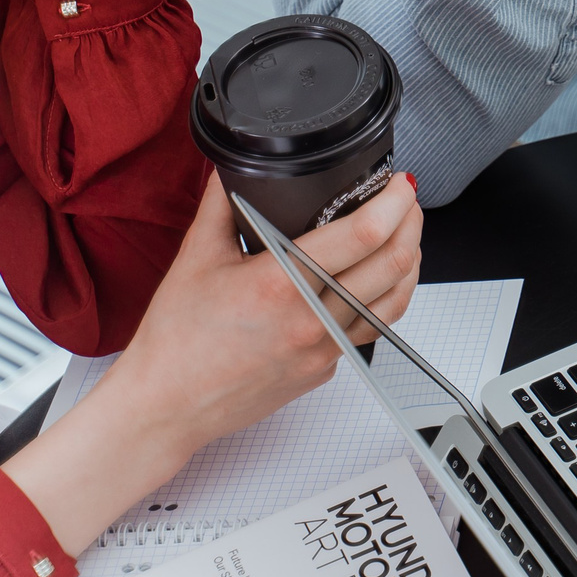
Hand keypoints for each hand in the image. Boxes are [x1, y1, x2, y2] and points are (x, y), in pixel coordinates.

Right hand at [3, 172, 423, 552]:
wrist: (164, 407)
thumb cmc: (174, 342)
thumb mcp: (195, 260)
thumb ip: (221, 206)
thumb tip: (230, 169)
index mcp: (279, 284)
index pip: (363, 235)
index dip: (394, 201)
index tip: (399, 183)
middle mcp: (310, 319)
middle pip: (394, 263)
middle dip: (412, 221)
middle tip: (406, 201)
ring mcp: (322, 350)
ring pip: (396, 300)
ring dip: (410, 261)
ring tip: (404, 235)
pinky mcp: (325, 369)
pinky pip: (372, 329)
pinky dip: (386, 298)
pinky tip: (376, 280)